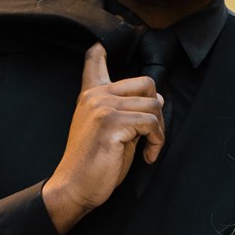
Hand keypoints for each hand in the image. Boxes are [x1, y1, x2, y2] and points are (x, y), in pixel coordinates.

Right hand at [41, 42, 165, 232]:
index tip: (102, 46)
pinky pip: (150, 123)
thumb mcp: (113, 132)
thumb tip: (157, 97)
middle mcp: (96, 96)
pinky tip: (147, 156)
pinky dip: (156, 142)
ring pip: (153, 105)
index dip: (101, 50)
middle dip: (158, 111)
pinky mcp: (112, 123)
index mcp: (91, 95)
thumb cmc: (94, 165)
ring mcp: (103, 107)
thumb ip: (129, 112)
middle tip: (151, 135)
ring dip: (159, 131)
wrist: (75, 188)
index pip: (94, 60)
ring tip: (149, 149)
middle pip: (146, 83)